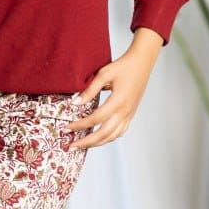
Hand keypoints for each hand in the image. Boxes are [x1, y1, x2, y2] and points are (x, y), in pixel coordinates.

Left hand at [63, 29, 162, 149]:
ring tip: (83, 145)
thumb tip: (75, 103)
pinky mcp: (131, 114)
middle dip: (86, 142)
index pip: (95, 119)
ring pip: (113, 136)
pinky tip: (99, 138)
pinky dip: (108, 138)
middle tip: (71, 146)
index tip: (67, 128)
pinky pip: (120, 131)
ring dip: (97, 143)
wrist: (141, 63)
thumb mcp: (103, 74)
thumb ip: (89, 90)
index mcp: (118, 101)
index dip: (80, 125)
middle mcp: (125, 111)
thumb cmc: (122, 66)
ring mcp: (129, 114)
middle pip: (104, 133)